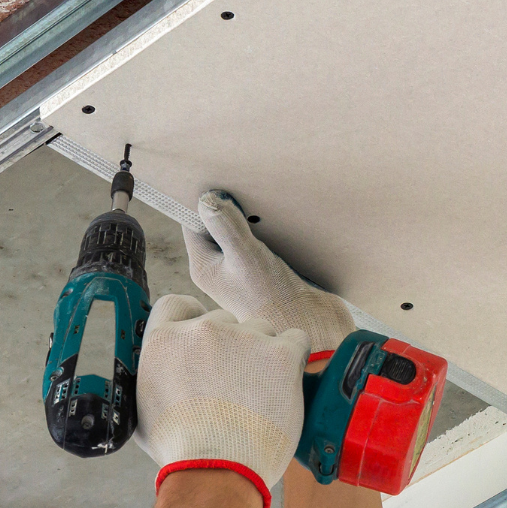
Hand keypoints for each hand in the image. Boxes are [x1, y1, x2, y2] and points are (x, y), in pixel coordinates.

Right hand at [134, 294, 308, 507]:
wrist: (216, 471)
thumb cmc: (180, 451)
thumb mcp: (143, 410)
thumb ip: (154, 378)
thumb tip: (160, 373)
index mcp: (164, 340)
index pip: (179, 304)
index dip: (193, 321)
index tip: (204, 343)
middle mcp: (202, 330)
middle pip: (224, 321)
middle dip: (230, 347)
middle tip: (235, 384)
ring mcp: (244, 338)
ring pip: (261, 331)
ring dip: (262, 354)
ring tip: (260, 394)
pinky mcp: (281, 353)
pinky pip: (296, 341)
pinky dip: (294, 360)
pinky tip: (284, 386)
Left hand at [185, 190, 355, 356]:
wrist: (312, 327)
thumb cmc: (273, 299)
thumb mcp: (246, 256)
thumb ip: (226, 227)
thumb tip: (206, 199)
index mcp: (205, 267)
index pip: (194, 223)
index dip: (204, 202)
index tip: (219, 181)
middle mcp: (221, 269)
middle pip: (217, 225)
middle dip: (232, 206)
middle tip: (245, 186)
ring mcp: (244, 271)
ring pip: (242, 232)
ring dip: (254, 218)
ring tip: (266, 203)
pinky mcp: (269, 272)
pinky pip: (263, 242)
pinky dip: (272, 231)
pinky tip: (284, 223)